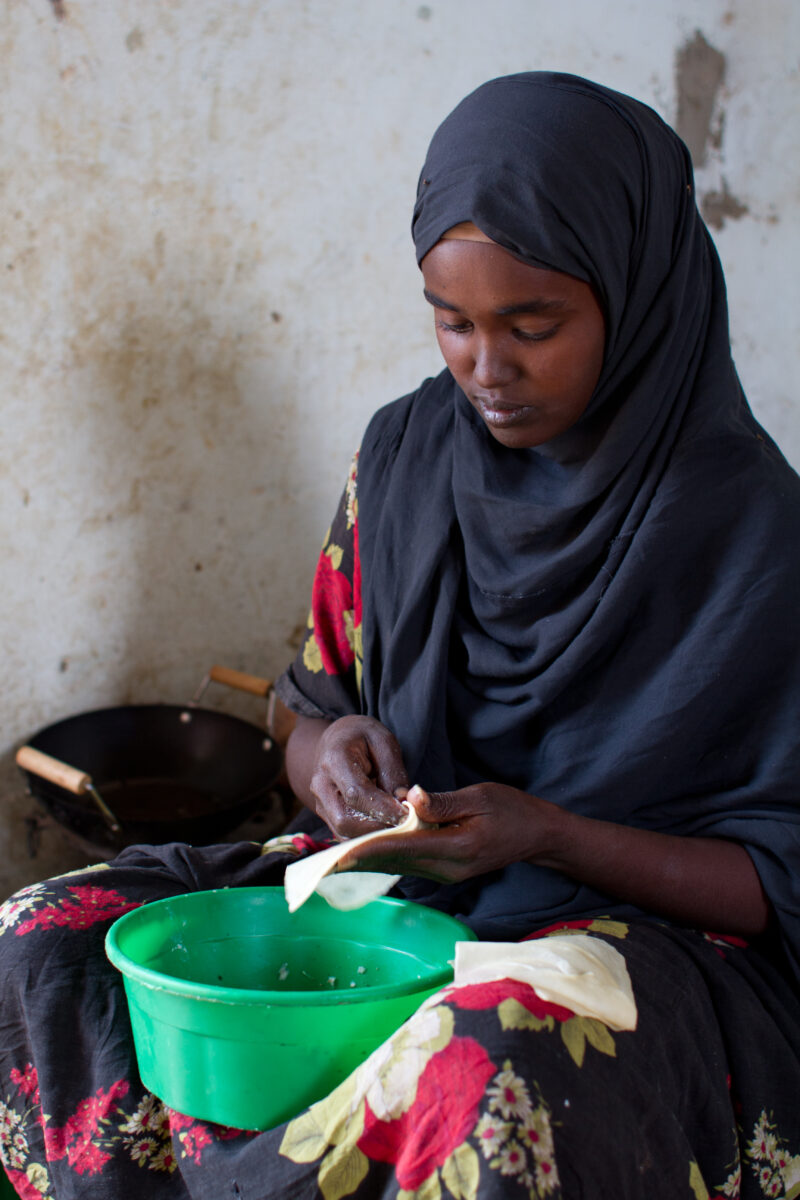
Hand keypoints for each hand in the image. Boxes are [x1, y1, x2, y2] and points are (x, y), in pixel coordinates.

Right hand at [309, 715, 409, 837]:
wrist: (337, 740)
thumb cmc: (363, 737)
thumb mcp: (384, 742)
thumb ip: (393, 771)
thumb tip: (402, 802)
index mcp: (334, 760)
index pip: (357, 793)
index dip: (383, 809)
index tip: (408, 815)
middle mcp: (321, 785)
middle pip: (345, 820)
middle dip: (378, 827)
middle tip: (408, 825)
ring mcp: (320, 803)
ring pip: (344, 833)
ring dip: (374, 835)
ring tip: (400, 828)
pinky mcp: (326, 816)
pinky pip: (345, 835)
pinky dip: (368, 837)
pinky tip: (387, 829)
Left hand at [342, 782, 557, 881]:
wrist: (537, 836)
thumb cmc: (512, 810)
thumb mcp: (480, 797)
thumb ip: (443, 802)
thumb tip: (410, 799)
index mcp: (457, 848)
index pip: (404, 847)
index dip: (370, 847)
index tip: (341, 851)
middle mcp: (447, 868)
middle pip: (395, 862)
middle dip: (359, 859)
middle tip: (324, 860)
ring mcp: (446, 874)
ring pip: (399, 866)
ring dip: (369, 860)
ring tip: (335, 857)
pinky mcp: (445, 871)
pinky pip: (409, 864)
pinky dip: (386, 857)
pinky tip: (365, 852)